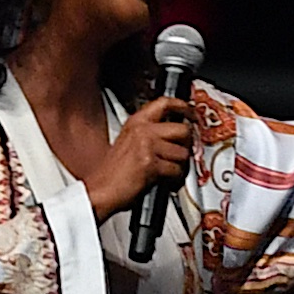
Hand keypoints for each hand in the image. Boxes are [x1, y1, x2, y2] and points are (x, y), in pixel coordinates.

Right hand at [75, 88, 210, 226]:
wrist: (101, 191)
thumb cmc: (113, 173)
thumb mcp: (129, 143)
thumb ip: (151, 134)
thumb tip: (177, 135)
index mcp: (136, 122)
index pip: (166, 103)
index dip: (184, 107)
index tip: (192, 114)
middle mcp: (142, 130)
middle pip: (183, 129)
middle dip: (187, 146)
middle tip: (182, 154)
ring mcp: (147, 145)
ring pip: (183, 153)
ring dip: (181, 166)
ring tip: (169, 172)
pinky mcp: (151, 164)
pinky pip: (177, 170)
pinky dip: (175, 180)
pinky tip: (166, 181)